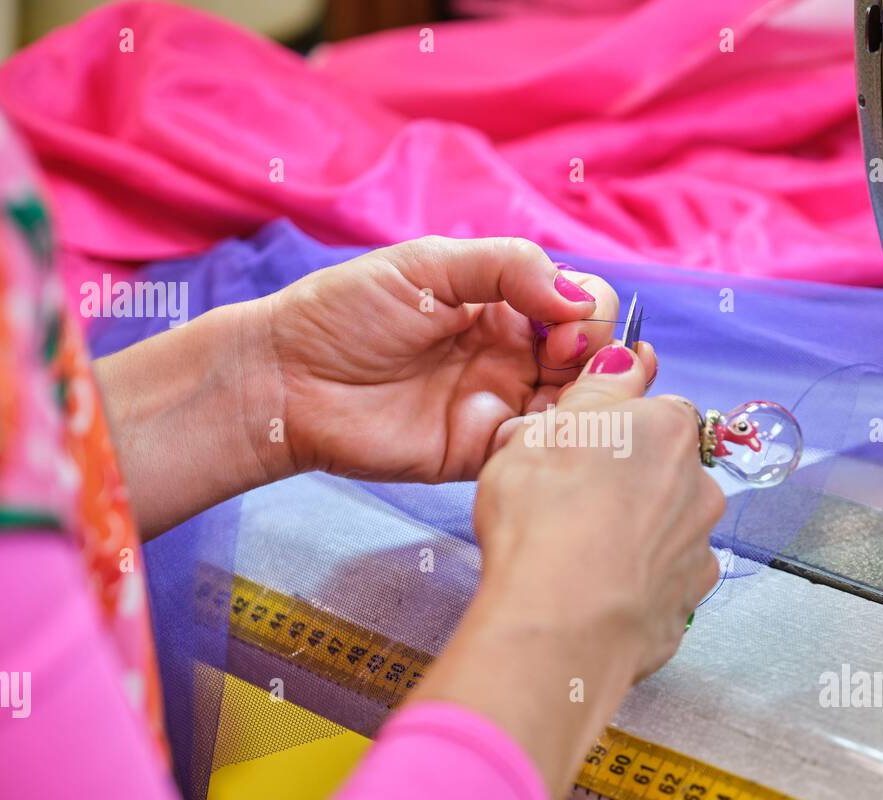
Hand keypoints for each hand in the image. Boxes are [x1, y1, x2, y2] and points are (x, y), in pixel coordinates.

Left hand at [261, 236, 654, 483]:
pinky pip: (534, 450)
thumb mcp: (428, 264)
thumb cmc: (346, 311)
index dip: (588, 313)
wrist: (287, 380)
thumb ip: (507, 266)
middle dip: (595, 357)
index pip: (579, 305)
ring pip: (573, 406)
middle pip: (589, 358)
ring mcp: (499, 404)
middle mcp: (511, 355)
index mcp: (504, 304)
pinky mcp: (480, 451)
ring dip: (584, 401)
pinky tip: (537, 429)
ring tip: (560, 396)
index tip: (562, 321)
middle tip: (560, 357)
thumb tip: (577, 296)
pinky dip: (550, 440)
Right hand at [410, 342, 724, 799]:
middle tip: (568, 502)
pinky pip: (662, 583)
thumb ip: (593, 391)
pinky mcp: (688, 605)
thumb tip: (624, 358)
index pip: (656, 411)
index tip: (583, 447)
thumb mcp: (545, 429)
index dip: (617, 428)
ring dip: (635, 535)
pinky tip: (596, 591)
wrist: (562, 622)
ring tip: (578, 555)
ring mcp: (699, 550)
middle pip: (666, 471)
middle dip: (628, 483)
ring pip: (668, 528)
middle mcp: (699, 486)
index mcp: (667, 430)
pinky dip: (636, 585)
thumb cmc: (544, 516)